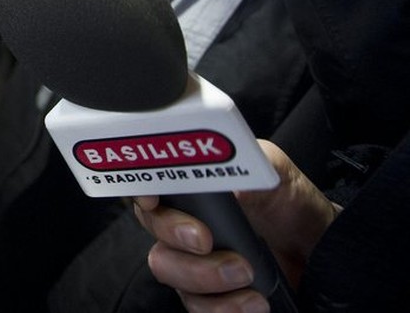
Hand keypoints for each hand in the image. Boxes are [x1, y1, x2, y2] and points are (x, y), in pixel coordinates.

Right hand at [133, 141, 339, 310]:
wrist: (322, 249)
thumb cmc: (293, 204)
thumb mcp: (274, 171)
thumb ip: (243, 165)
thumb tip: (217, 172)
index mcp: (193, 191)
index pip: (148, 191)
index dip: (141, 195)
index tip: (153, 203)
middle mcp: (185, 226)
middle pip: (153, 236)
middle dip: (176, 241)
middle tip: (210, 242)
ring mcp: (196, 264)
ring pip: (170, 274)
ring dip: (205, 278)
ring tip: (247, 275)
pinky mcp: (213, 296)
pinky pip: (198, 307)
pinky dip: (223, 308)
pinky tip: (252, 300)